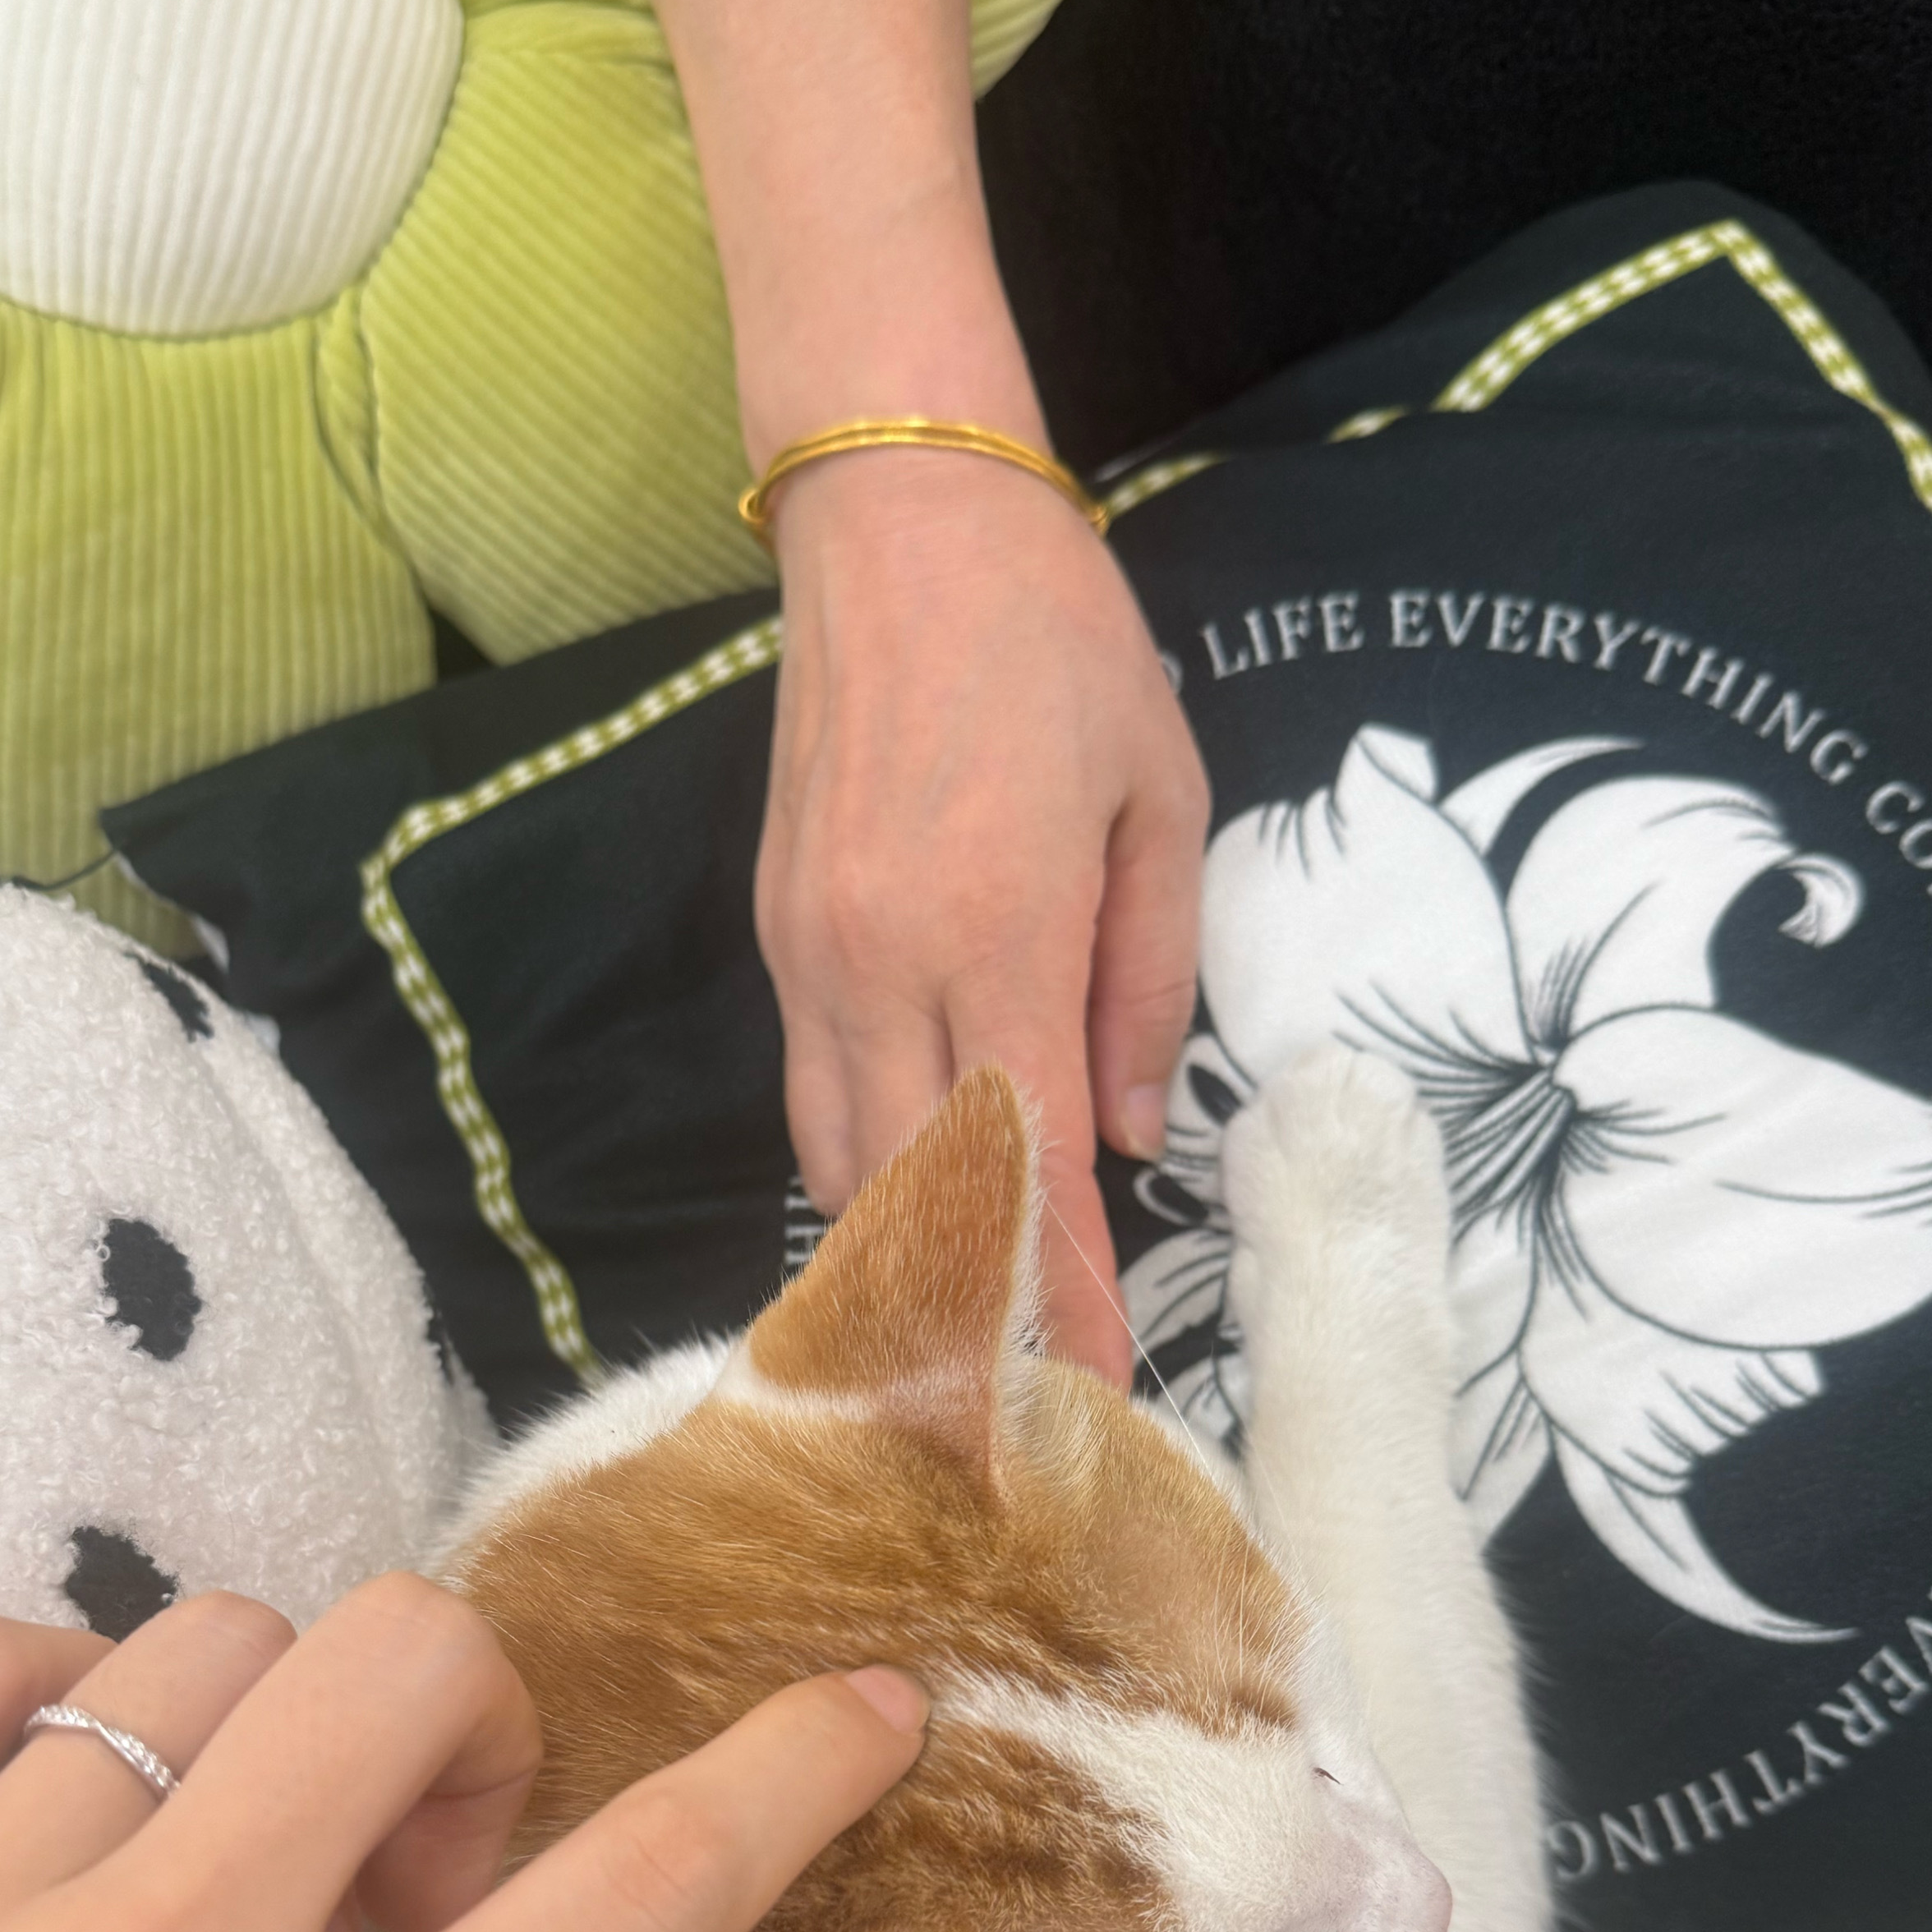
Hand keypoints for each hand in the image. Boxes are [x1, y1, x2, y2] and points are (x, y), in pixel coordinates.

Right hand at [759, 447, 1209, 1380]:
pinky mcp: (774, 940)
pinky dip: (860, 1180)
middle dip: (971, 1313)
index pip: (1032, 1158)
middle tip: (1023, 1407)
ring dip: (902, 1263)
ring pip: (843, 1162)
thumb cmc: (1057, 646)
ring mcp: (810, 957)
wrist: (896, 524)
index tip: (1092, 1387)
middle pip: (917, 1192)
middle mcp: (883, 962)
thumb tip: (1138, 1136)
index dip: (1065, 1288)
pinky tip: (906, 1225)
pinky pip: (811, 1098)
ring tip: (963, 1345)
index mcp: (997, 927)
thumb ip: (1151, 978)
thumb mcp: (1157, 801)